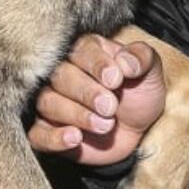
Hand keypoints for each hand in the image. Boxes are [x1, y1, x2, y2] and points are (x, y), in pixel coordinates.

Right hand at [29, 34, 164, 164]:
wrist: (136, 130)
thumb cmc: (138, 94)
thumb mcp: (150, 72)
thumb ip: (142, 58)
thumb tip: (126, 62)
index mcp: (85, 51)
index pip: (81, 51)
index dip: (97, 65)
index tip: (116, 80)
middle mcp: (62, 72)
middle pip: (60, 76)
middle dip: (87, 92)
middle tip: (110, 107)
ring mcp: (51, 102)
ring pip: (48, 103)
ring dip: (77, 115)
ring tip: (105, 125)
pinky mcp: (46, 130)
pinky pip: (38, 134)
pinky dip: (54, 137)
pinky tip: (75, 138)